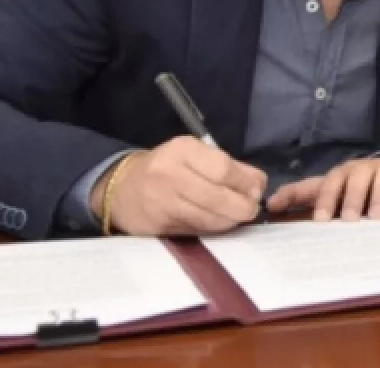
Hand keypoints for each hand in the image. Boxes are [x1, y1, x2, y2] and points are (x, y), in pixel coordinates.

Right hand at [94, 136, 265, 236]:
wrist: (121, 188)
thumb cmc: (167, 167)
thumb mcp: (194, 154)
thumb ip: (228, 165)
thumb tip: (258, 184)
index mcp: (183, 150)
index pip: (224, 169)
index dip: (246, 183)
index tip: (256, 190)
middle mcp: (170, 174)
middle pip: (218, 197)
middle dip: (242, 207)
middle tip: (250, 209)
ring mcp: (162, 202)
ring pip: (208, 218)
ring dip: (230, 221)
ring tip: (237, 217)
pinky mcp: (158, 226)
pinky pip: (196, 230)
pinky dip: (213, 228)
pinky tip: (218, 223)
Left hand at [267, 157, 379, 221]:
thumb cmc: (355, 187)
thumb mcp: (328, 188)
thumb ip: (300, 195)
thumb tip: (269, 204)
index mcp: (343, 173)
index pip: (332, 181)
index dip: (326, 198)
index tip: (321, 220)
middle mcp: (365, 169)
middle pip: (358, 178)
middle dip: (354, 197)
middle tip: (351, 219)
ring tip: (377, 217)